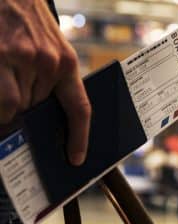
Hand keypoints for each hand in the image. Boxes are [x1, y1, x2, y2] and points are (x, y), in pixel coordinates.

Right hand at [0, 0, 90, 165]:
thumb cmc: (28, 21)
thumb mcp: (51, 47)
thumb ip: (51, 78)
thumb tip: (42, 112)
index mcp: (67, 62)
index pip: (79, 108)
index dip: (79, 137)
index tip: (75, 158)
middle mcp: (49, 63)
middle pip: (39, 111)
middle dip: (28, 119)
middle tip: (18, 121)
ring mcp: (24, 60)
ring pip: (17, 108)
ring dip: (10, 113)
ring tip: (5, 103)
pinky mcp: (2, 57)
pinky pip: (4, 101)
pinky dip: (1, 109)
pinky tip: (1, 100)